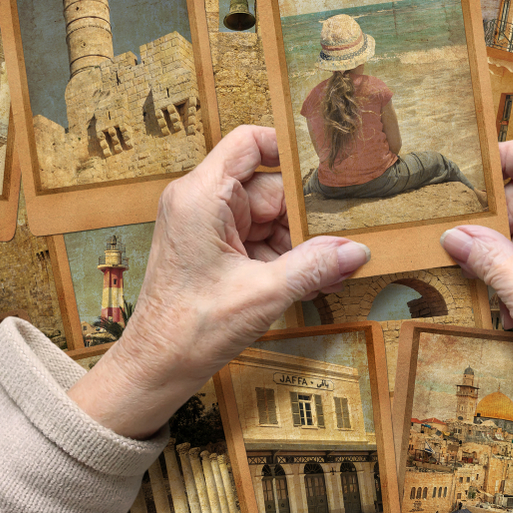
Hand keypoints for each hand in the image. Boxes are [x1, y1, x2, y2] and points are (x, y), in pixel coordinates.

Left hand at [68, 126, 370, 438]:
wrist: (156, 369)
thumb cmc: (188, 330)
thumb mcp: (262, 295)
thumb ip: (313, 267)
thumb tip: (356, 250)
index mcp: (202, 197)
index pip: (249, 143)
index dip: (289, 148)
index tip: (328, 167)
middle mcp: (203, 203)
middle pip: (271, 188)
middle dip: (307, 217)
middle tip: (345, 237)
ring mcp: (210, 227)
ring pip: (272, 218)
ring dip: (302, 244)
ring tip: (332, 271)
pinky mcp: (217, 250)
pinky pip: (262, 241)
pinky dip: (287, 258)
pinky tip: (314, 280)